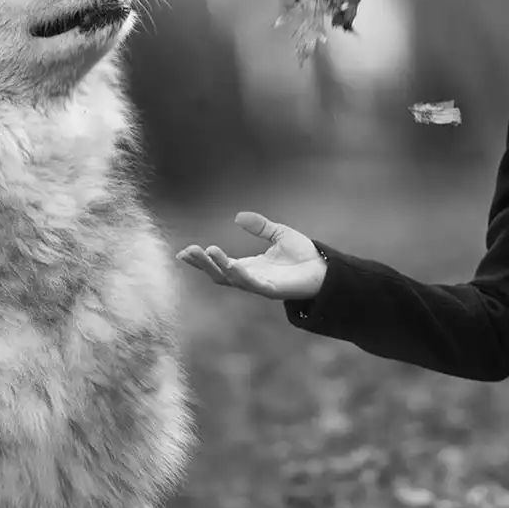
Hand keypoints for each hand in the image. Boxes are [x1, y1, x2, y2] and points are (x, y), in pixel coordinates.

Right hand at [175, 211, 326, 300]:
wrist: (326, 269)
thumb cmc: (304, 255)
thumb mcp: (278, 234)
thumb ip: (260, 227)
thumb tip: (237, 217)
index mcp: (249, 266)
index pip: (219, 265)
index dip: (201, 260)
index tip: (183, 252)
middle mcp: (250, 278)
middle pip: (219, 274)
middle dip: (202, 264)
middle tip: (187, 251)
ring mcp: (260, 286)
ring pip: (232, 279)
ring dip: (218, 266)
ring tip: (206, 251)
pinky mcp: (272, 290)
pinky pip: (252, 284)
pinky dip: (241, 275)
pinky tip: (232, 265)